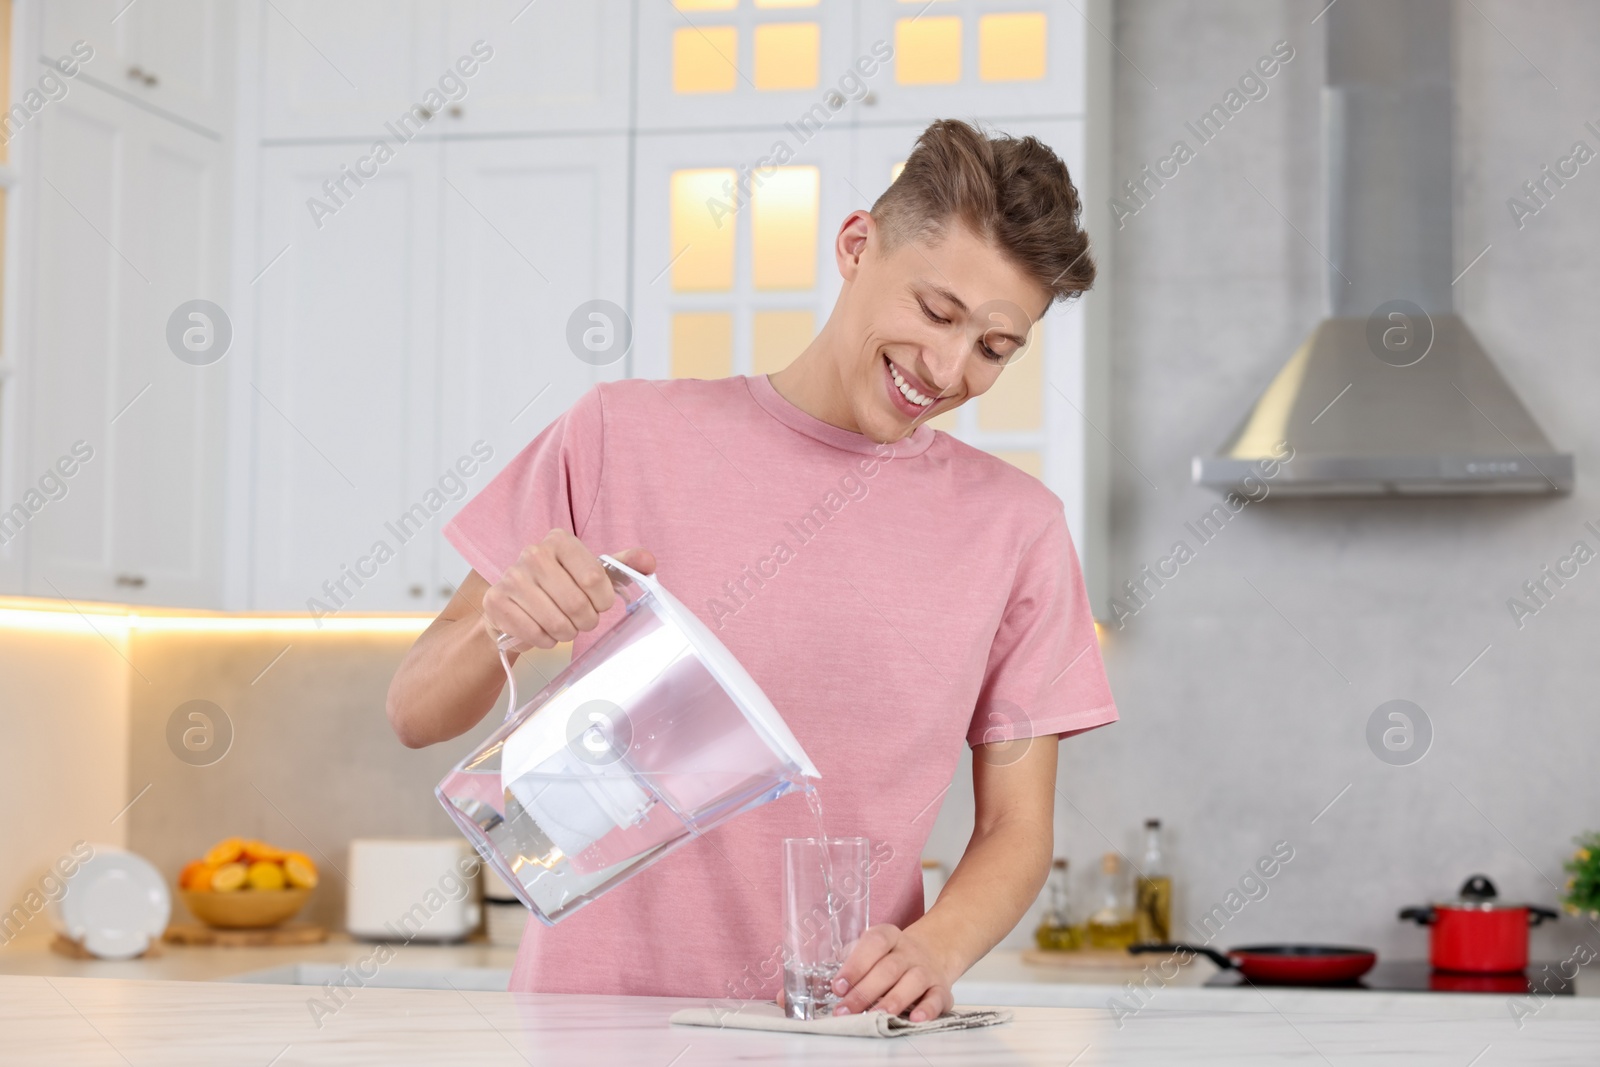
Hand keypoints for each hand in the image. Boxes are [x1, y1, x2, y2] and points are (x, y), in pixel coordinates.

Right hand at [481, 530, 654, 650]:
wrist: (516, 603)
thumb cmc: (559, 586)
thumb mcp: (591, 572)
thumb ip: (622, 566)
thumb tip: (648, 561)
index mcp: (560, 541)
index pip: (595, 578)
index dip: (603, 601)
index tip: (599, 604)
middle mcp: (533, 553)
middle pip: (576, 603)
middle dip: (586, 621)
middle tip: (582, 621)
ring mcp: (511, 577)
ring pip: (556, 621)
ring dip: (566, 632)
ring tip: (564, 626)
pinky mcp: (495, 602)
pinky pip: (533, 632)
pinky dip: (545, 640)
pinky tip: (543, 631)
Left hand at [830, 923, 954, 1020]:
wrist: (933, 952)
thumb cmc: (890, 957)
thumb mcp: (869, 953)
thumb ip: (843, 967)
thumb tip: (801, 991)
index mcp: (888, 936)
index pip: (873, 944)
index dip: (855, 965)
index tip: (838, 986)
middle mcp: (908, 951)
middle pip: (889, 968)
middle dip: (865, 991)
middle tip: (846, 1011)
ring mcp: (926, 969)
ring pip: (913, 980)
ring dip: (895, 999)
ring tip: (877, 1015)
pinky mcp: (941, 988)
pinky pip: (937, 997)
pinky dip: (928, 1008)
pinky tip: (916, 1018)